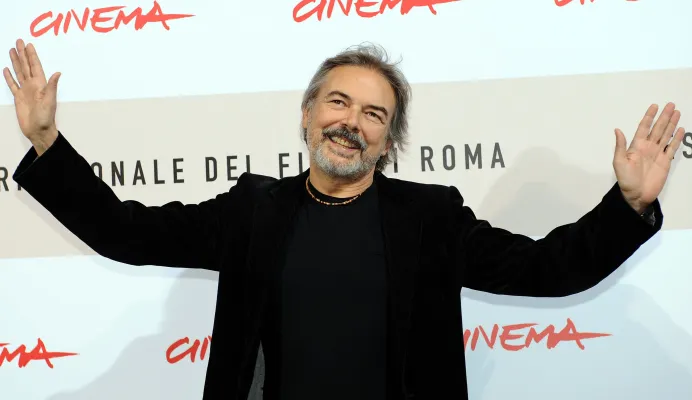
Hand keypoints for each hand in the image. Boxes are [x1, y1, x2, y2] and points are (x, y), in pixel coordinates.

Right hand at [3, 38, 60, 153]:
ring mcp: (25, 91)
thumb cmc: (46, 117)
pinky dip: (9, 77)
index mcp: (40, 84)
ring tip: (12, 50)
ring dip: (16, 61)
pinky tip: (6, 69)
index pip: (35, 66)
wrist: (38, 130)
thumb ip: (52, 86)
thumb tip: (58, 73)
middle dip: (22, 54)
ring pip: (19, 72)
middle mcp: (32, 85)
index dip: (32, 55)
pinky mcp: (18, 98)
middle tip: (19, 41)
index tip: (28, 44)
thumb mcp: (50, 100)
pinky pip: (12, 84)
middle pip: (26, 66)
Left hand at [613, 103, 683, 213]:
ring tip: (677, 112)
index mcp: (636, 146)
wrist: (637, 195)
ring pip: (666, 135)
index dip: (649, 117)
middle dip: (664, 117)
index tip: (654, 106)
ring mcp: (657, 154)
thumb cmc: (626, 180)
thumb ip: (620, 146)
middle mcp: (648, 147)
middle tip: (670, 105)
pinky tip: (680, 129)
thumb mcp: (619, 162)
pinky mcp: (665, 161)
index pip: (644, 127)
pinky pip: (672, 147)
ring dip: (671, 124)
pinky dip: (676, 138)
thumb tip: (617, 130)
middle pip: (657, 128)